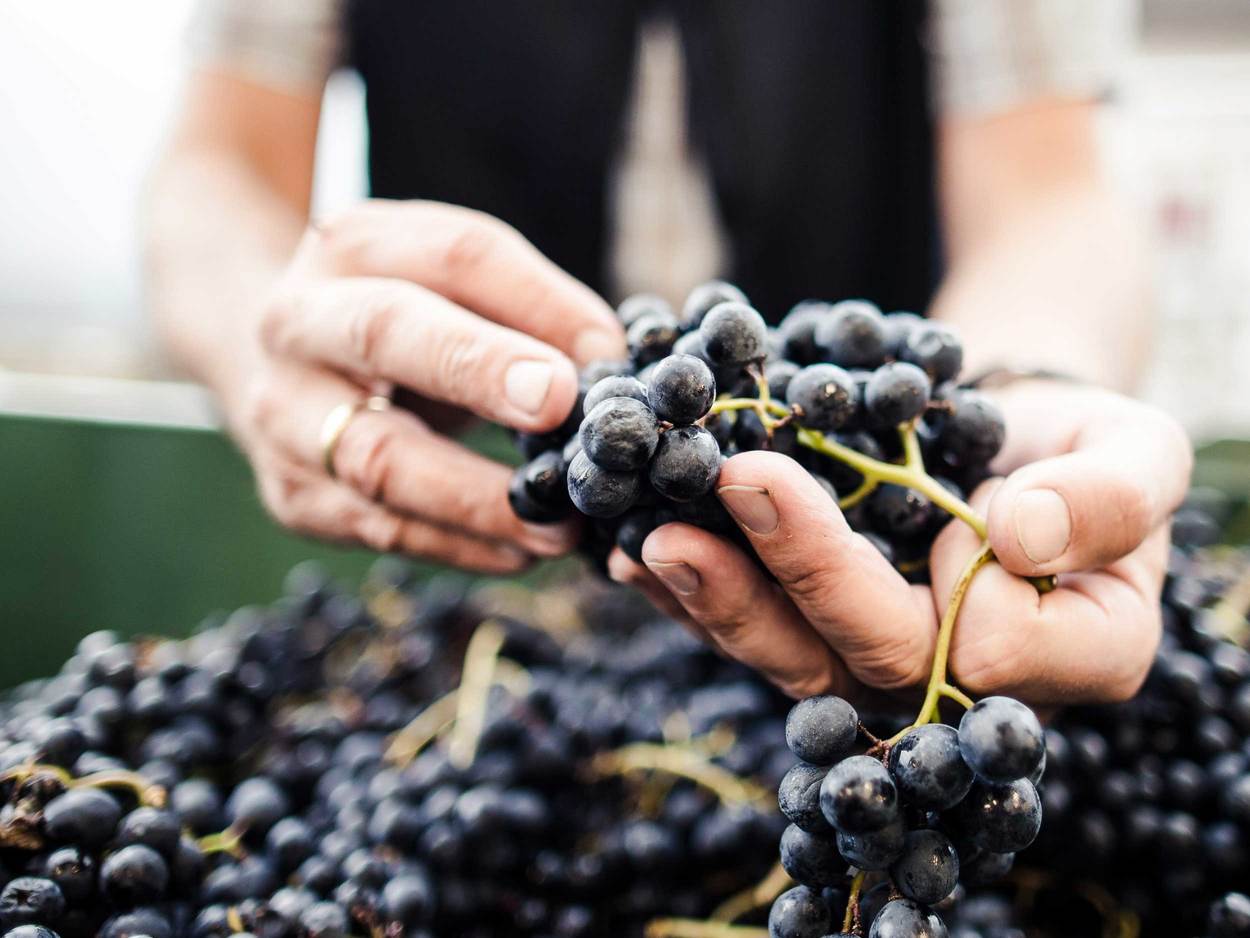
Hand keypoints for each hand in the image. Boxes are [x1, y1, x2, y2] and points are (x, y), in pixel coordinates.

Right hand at [221, 200, 623, 569]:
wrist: (291, 364)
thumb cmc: (409, 319)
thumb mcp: (464, 292)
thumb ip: (536, 313)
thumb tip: (609, 366)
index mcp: (357, 245)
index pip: (453, 256)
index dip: (531, 300)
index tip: (598, 352)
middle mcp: (302, 321)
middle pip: (386, 333)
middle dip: (476, 369)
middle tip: (556, 409)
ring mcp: (283, 412)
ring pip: (376, 457)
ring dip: (478, 499)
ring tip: (557, 526)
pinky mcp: (291, 492)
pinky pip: (379, 528)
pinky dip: (457, 545)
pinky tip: (518, 552)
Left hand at [609, 380, 1191, 704]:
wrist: (1003, 425)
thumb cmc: (1079, 444)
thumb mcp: (1135, 451)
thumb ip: (1109, 499)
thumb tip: (1018, 536)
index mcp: (1062, 656)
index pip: (995, 654)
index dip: (966, 597)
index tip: (962, 518)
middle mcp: (950, 677)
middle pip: (865, 655)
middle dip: (799, 574)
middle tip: (739, 485)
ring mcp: (866, 653)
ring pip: (785, 650)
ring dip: (716, 595)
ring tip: (656, 535)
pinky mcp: (805, 620)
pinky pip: (743, 616)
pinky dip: (686, 586)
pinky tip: (633, 547)